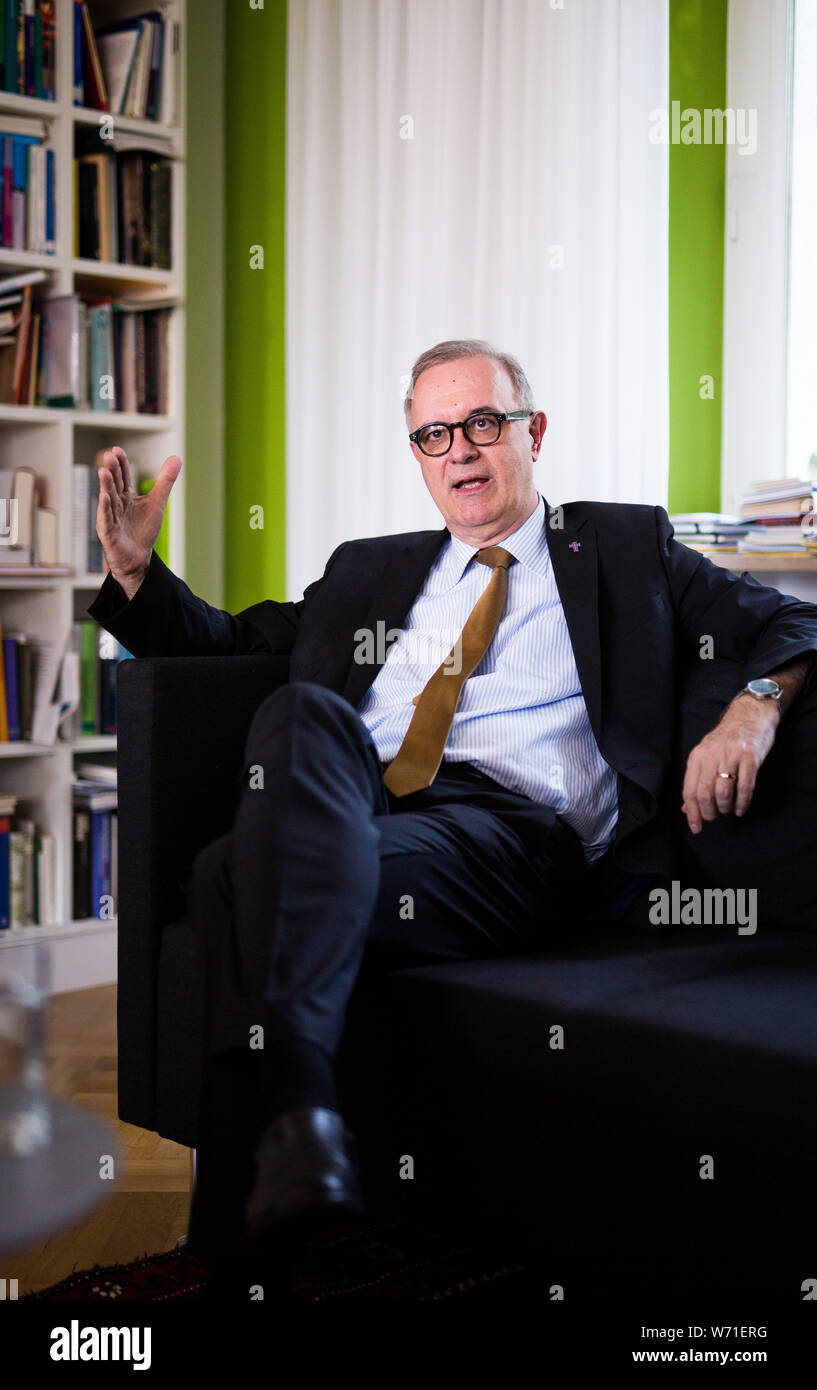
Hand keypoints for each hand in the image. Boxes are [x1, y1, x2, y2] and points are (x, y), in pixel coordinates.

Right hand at [96, 447, 181, 597]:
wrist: (137, 557)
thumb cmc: (143, 530)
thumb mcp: (157, 502)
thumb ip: (165, 481)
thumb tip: (176, 457)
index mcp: (126, 496)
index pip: (123, 477)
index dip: (121, 465)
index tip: (117, 450)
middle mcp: (115, 504)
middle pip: (114, 485)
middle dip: (112, 471)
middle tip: (108, 456)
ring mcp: (110, 518)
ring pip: (108, 500)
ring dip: (106, 486)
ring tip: (103, 471)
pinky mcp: (108, 533)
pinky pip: (107, 519)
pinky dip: (105, 509)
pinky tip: (104, 496)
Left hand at [681, 694, 779, 832]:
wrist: (750, 715)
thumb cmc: (727, 740)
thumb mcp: (707, 755)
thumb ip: (697, 780)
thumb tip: (687, 809)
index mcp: (697, 757)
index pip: (689, 790)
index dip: (692, 812)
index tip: (695, 827)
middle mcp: (711, 755)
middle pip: (704, 793)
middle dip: (708, 812)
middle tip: (714, 818)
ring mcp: (731, 755)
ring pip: (723, 792)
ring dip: (725, 808)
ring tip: (728, 811)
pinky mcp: (750, 757)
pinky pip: (744, 786)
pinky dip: (742, 802)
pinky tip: (740, 808)